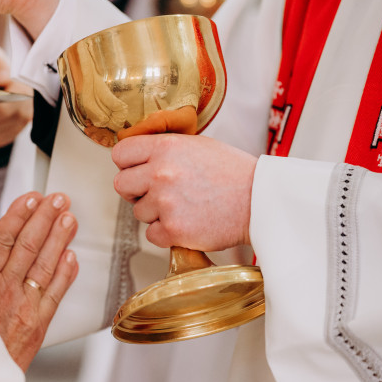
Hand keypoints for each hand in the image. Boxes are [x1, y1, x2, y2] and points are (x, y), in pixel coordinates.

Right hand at [0, 192, 78, 370]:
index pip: (2, 240)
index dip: (18, 216)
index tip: (31, 198)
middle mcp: (4, 291)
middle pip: (27, 247)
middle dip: (44, 219)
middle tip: (58, 199)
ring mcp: (23, 308)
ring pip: (44, 266)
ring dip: (59, 240)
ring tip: (69, 219)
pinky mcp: (36, 326)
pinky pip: (54, 295)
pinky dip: (64, 275)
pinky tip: (72, 257)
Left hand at [111, 133, 256, 250]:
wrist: (260, 201)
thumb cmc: (233, 173)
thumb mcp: (198, 146)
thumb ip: (166, 150)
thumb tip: (139, 157)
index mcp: (165, 147)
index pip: (121, 154)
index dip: (128, 165)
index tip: (137, 172)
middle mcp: (161, 173)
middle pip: (121, 185)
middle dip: (136, 191)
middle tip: (157, 193)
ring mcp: (165, 202)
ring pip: (138, 212)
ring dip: (155, 213)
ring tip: (184, 207)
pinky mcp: (173, 230)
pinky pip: (151, 235)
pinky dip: (166, 233)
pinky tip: (187, 223)